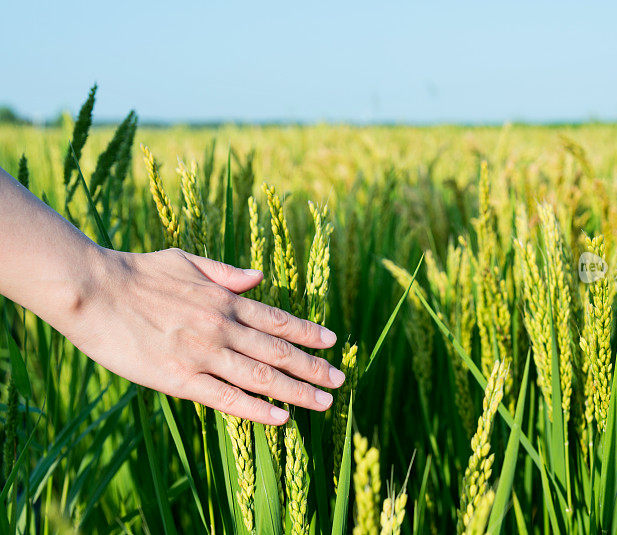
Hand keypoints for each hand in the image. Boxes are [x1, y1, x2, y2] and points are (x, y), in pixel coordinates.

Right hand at [57, 247, 342, 424]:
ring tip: (324, 402)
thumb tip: (259, 277)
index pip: (279, 321)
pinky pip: (228, 399)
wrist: (93, 289)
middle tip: (340, 380)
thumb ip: (226, 273)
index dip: (308, 333)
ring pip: (263, 377)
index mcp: (226, 300)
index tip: (333, 342)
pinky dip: (258, 410)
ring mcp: (204, 354)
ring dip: (298, 391)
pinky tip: (281, 419)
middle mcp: (223, 327)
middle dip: (314, 367)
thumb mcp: (187, 261)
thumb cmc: (137, 272)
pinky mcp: (180, 379)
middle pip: (279, 352)